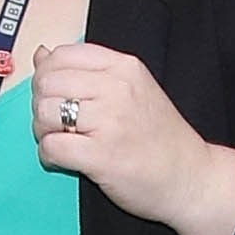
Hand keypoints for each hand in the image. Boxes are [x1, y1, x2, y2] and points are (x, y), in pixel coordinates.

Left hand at [33, 42, 234, 234]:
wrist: (192, 180)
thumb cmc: (162, 139)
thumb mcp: (133, 91)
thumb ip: (88, 72)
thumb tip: (42, 55)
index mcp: (124, 68)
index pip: (62, 55)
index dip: (49, 76)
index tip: (60, 97)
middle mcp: (117, 89)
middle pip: (47, 83)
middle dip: (42, 106)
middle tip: (59, 125)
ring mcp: (110, 122)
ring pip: (44, 113)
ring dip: (44, 131)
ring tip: (64, 142)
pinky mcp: (101, 156)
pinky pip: (51, 146)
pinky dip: (49, 156)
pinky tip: (65, 160)